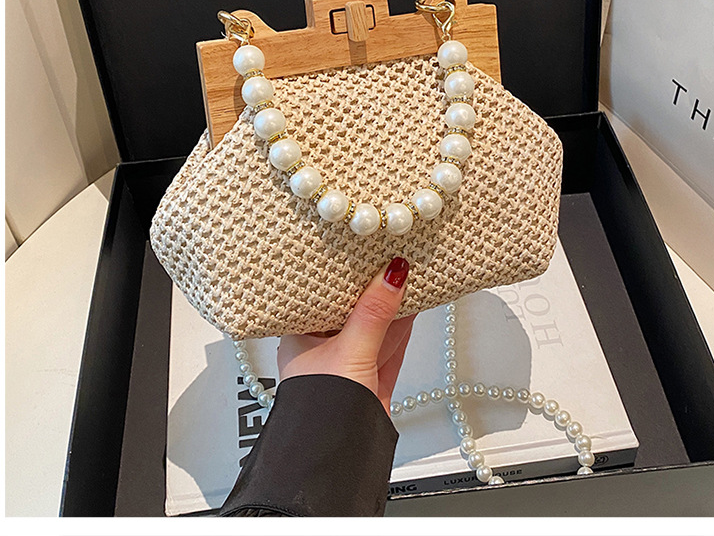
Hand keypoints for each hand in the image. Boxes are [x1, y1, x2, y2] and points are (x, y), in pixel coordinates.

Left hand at [277, 257, 414, 415]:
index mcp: (300, 336)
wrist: (336, 459)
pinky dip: (402, 327)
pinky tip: (413, 306)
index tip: (364, 252)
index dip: (344, 273)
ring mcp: (348, 364)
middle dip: (373, 288)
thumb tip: (391, 275)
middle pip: (351, 309)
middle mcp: (322, 349)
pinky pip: (388, 346)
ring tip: (408, 274)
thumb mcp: (350, 349)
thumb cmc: (319, 410)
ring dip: (391, 305)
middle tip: (390, 259)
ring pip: (374, 327)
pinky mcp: (370, 380)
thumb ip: (374, 312)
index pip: (323, 294)